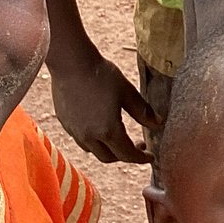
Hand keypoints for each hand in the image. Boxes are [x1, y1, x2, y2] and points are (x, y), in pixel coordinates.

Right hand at [48, 44, 159, 164]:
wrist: (71, 63)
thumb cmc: (102, 75)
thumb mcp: (128, 92)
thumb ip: (143, 111)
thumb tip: (158, 123)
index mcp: (108, 130)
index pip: (127, 155)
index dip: (141, 158)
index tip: (150, 156)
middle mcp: (89, 136)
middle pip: (109, 158)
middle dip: (125, 156)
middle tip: (137, 145)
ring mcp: (75, 132)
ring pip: (94, 151)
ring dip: (109, 149)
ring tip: (119, 136)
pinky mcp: (65, 124)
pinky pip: (82, 140)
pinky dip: (94, 141)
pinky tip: (100, 126)